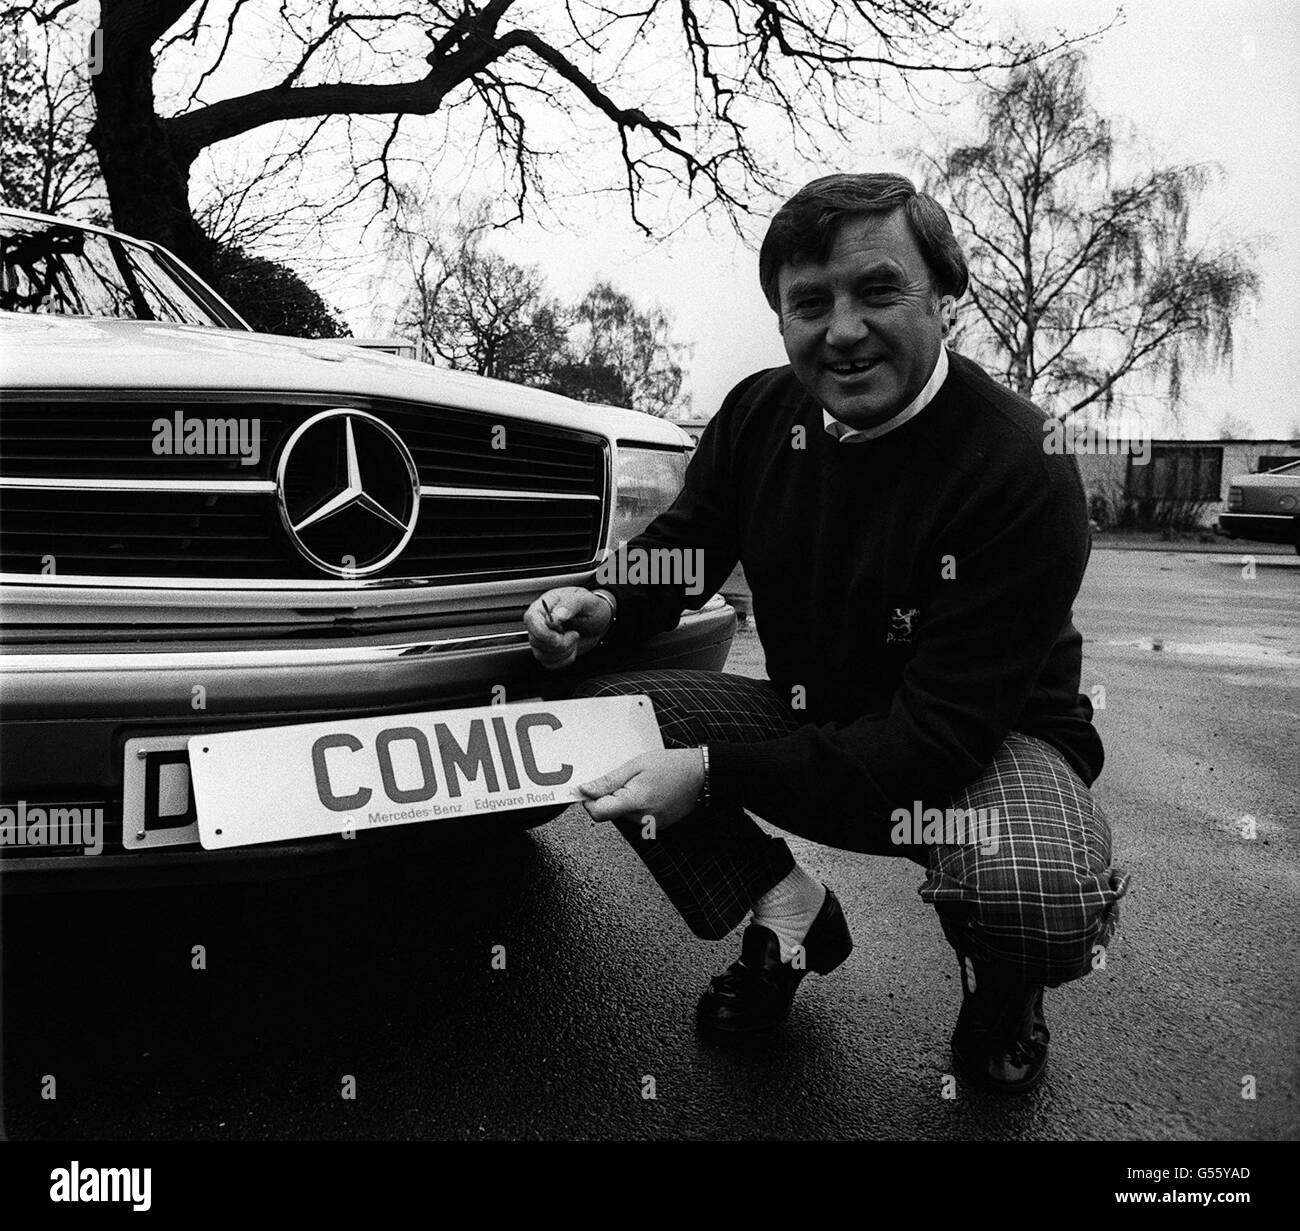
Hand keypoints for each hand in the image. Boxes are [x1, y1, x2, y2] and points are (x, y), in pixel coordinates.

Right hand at [524, 586, 614, 669]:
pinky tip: (572, 647)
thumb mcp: (586, 600)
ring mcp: (543, 637)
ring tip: (574, 638)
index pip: (531, 620)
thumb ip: (570, 605)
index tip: (561, 633)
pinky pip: (549, 663)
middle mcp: (541, 622)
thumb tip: (556, 615)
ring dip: (564, 651)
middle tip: (574, 634)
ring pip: (541, 654)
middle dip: (559, 643)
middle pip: (536, 640)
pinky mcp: (549, 650)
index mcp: (544, 605)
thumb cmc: (592, 607)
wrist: (601, 620)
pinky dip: (564, 659)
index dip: (544, 632)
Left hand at [578, 748, 704, 829]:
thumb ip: (608, 781)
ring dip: (624, 800)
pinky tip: (649, 792)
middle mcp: (642, 819)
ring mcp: (650, 825)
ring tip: (641, 784)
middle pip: (609, 813)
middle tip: (626, 779)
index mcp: (635, 802)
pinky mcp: (656, 826)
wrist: (700, 774)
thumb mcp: (635, 765)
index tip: (588, 789)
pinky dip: (636, 805)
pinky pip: (635, 817)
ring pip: (622, 815)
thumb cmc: (672, 766)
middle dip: (610, 796)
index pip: (597, 812)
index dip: (588, 800)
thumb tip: (585, 790)